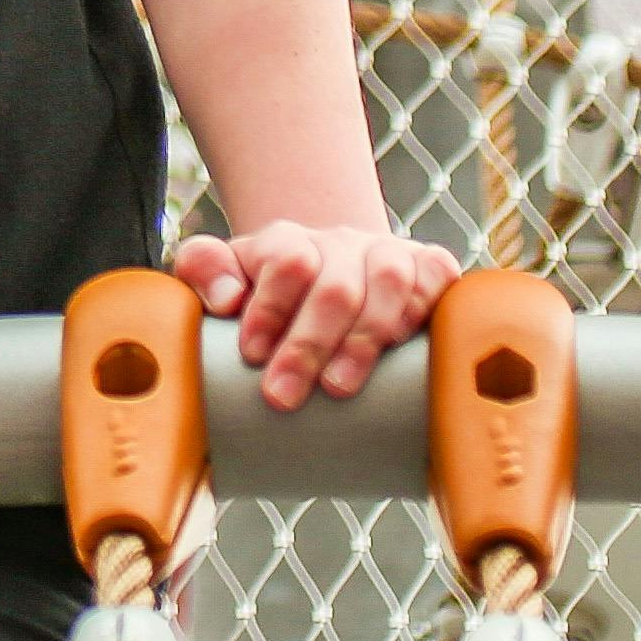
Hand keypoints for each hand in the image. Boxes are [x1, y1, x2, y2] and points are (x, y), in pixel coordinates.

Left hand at [175, 221, 456, 410]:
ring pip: (388, 278)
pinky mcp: (428, 266)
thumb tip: (226, 297)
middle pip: (335, 285)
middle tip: (282, 397)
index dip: (270, 308)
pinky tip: (404, 346)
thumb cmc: (265, 296)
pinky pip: (437, 276)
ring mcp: (387, 252)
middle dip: (307, 345)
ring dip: (364, 337)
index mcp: (287, 243)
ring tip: (338, 388)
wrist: (324, 278)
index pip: (286, 262)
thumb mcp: (221, 277)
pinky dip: (424, 308)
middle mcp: (340, 242)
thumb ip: (203, 270)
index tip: (252, 355)